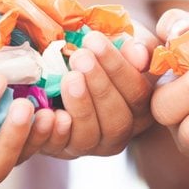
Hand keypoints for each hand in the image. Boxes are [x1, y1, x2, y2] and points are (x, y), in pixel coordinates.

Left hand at [43, 22, 159, 157]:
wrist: (62, 66)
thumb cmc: (99, 52)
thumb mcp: (122, 42)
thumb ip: (137, 46)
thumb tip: (139, 54)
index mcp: (140, 109)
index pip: (137, 94)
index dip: (118, 68)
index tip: (96, 40)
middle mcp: (118, 133)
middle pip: (117, 120)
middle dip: (99, 87)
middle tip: (81, 57)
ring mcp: (88, 144)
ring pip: (89, 136)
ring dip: (80, 106)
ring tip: (68, 77)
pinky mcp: (59, 149)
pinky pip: (56, 147)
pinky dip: (52, 133)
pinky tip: (48, 113)